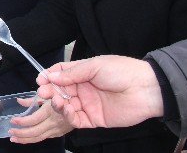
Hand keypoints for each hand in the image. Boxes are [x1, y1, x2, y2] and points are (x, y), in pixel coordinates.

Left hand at [8, 99, 72, 143]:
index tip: (12, 120)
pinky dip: (32, 139)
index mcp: (50, 111)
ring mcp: (56, 130)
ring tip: (14, 138)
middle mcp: (53, 122)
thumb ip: (32, 99)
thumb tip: (19, 101)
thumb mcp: (48, 94)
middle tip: (10, 132)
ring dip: (25, 140)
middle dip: (21, 133)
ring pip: (39, 138)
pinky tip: (25, 139)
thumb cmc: (62, 97)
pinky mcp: (58, 134)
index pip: (34, 119)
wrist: (80, 107)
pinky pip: (43, 138)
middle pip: (35, 132)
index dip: (22, 121)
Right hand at [36, 56, 162, 129]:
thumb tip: (51, 76)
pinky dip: (68, 116)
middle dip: (50, 92)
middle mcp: (82, 88)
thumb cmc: (122, 71)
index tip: (40, 80)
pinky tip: (68, 111)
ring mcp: (87, 104)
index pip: (60, 74)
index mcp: (82, 73)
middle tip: (44, 94)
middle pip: (60, 91)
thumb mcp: (95, 66)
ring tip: (58, 102)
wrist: (146, 89)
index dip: (49, 77)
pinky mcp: (93, 119)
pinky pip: (76, 119)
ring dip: (58, 104)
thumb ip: (72, 73)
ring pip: (65, 106)